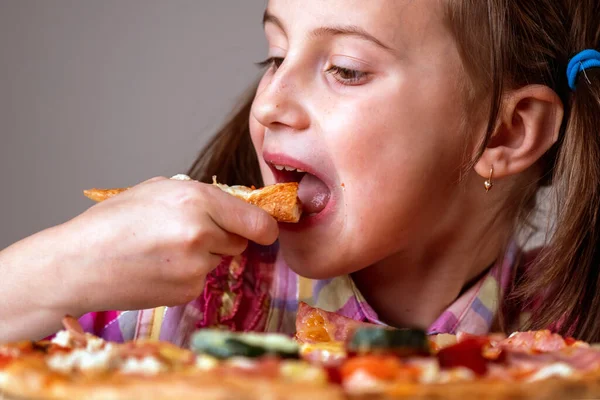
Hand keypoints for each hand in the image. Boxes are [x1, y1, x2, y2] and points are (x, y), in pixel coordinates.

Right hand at [57, 177, 278, 314]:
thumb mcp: (157, 190)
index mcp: (197, 200)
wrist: (77, 264)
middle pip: (240, 241)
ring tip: (164, 250)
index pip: (257, 221)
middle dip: (224, 237)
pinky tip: (158, 269)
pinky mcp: (186, 291)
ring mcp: (196, 266)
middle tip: (188, 234)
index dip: (265, 228)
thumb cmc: (112, 222)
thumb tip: (234, 206)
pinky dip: (187, 276)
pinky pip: (201, 280)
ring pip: (219, 260)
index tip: (265, 231)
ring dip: (204, 255)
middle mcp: (202, 232)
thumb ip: (200, 197)